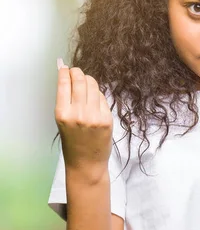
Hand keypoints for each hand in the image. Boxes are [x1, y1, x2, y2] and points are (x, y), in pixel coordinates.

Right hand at [54, 59, 113, 180]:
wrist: (86, 162)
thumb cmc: (72, 141)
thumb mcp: (63, 121)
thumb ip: (66, 101)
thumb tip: (68, 78)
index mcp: (62, 114)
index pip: (64, 84)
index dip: (65, 72)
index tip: (64, 67)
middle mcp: (78, 114)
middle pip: (80, 81)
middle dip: (78, 72)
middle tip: (76, 71)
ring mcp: (94, 116)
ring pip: (93, 87)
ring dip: (89, 80)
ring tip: (85, 81)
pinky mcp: (107, 119)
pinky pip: (102, 98)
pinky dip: (97, 94)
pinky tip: (93, 97)